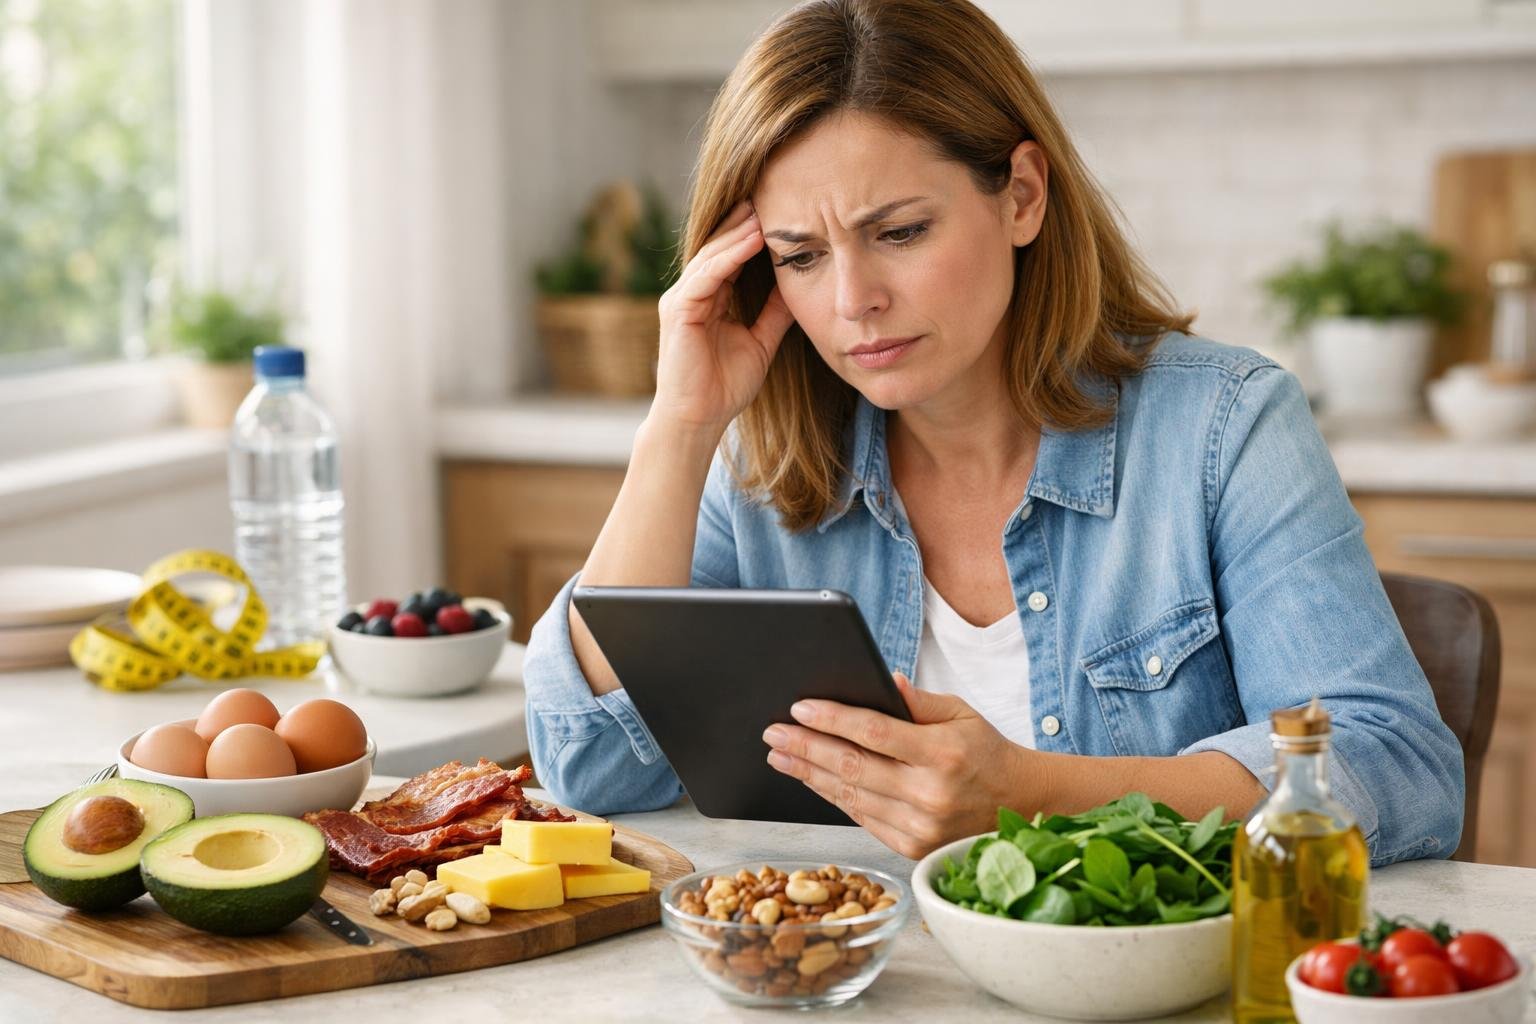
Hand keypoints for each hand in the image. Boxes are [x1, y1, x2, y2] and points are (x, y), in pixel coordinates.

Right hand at [651, 200, 795, 433]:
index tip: (780, 212)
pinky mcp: (678, 309)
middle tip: (772, 193)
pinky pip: (706, 275)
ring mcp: (682, 299)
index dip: (752, 234)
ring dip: (739, 231)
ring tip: (765, 208)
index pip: (730, 256)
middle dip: (743, 221)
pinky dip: (728, 255)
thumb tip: (797, 285)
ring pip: (711, 254)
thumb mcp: (760, 341)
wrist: (699, 419)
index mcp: (708, 299)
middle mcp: (692, 293)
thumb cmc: (724, 387)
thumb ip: (773, 312)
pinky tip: (751, 239)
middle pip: (718, 247)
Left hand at [762, 673, 1032, 858]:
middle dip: (806, 747)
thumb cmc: (986, 752)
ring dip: (809, 774)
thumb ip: (918, 701)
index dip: (832, 719)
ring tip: (781, 756)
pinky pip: (861, 817)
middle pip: (853, 766)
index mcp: (943, 753)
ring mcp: (919, 825)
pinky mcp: (912, 847)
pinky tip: (812, 780)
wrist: (1019, 804)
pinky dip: (833, 797)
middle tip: (774, 733)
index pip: (874, 732)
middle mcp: (930, 793)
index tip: (800, 708)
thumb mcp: (961, 714)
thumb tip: (884, 681)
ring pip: (850, 795)